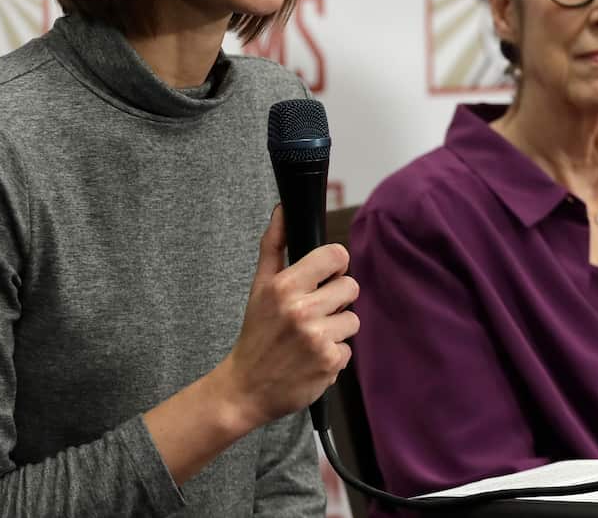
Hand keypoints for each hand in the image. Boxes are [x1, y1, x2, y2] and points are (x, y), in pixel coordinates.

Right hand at [216, 206, 359, 429]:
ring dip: (336, 329)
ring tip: (310, 338)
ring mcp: (317, 338)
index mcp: (285, 286)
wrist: (245, 389)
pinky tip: (311, 359)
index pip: (336, 256)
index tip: (326, 277)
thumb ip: (273, 245)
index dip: (335, 266)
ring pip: (352, 318)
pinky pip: (349, 348)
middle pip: (351, 286)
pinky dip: (333, 355)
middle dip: (336, 299)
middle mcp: (302, 310)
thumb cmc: (256, 334)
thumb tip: (283, 209)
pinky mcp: (329, 363)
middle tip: (313, 313)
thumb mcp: (259, 287)